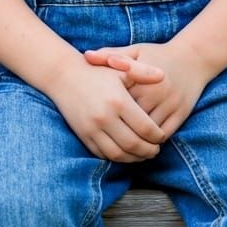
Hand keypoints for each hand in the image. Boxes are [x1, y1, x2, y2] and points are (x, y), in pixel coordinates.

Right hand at [46, 59, 165, 162]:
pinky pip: (103, 154)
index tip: (161, 136)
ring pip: (119, 154)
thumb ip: (142, 72)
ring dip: (134, 158)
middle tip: (156, 149)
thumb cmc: (96, 71)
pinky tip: (125, 152)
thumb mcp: (119, 69)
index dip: (157, 136)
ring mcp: (92, 129)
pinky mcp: (83, 136)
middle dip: (149, 150)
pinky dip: (117, 157)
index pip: (146, 128)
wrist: (63, 76)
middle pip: (134, 145)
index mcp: (118, 101)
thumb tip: (162, 76)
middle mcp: (105, 117)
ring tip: (142, 154)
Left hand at [85, 41, 208, 139]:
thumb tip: (86, 56)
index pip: (118, 100)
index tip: (95, 116)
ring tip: (121, 145)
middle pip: (132, 119)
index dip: (106, 109)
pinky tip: (142, 144)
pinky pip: (165, 134)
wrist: (193, 58)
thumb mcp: (135, 51)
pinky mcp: (181, 114)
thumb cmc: (157, 54)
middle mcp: (155, 92)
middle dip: (118, 128)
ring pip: (148, 132)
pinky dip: (153, 141)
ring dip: (136, 140)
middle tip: (105, 136)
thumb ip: (111, 54)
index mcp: (140, 77)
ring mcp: (169, 105)